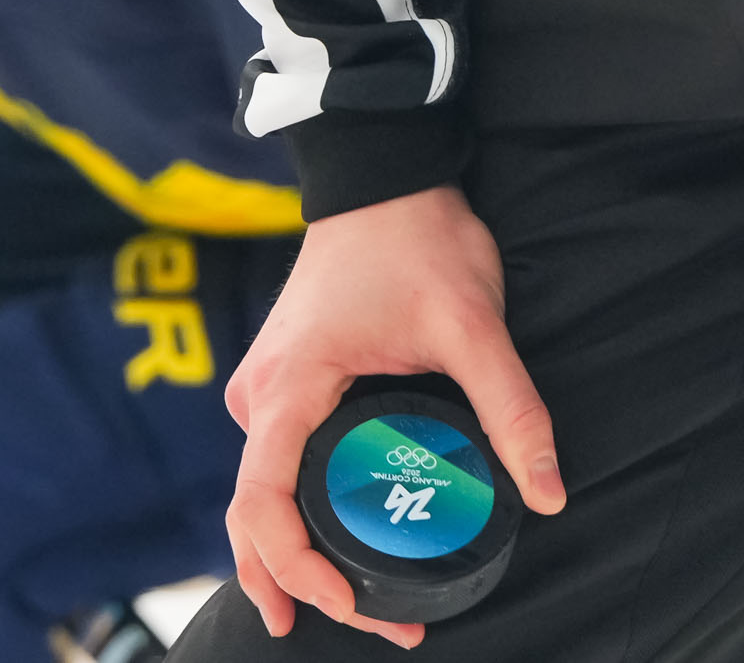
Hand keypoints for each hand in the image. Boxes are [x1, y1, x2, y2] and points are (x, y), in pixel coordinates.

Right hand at [221, 185, 565, 648]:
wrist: (377, 180)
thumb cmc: (412, 242)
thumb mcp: (472, 325)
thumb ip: (512, 409)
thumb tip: (545, 493)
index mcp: (290, 385)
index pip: (260, 499)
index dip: (291, 566)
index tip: (340, 603)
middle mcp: (260, 395)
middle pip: (252, 513)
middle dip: (297, 583)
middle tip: (375, 628)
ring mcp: (264, 389)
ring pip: (257, 493)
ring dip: (293, 554)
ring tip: (354, 605)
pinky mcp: (279, 385)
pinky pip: (271, 465)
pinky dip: (293, 514)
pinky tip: (332, 547)